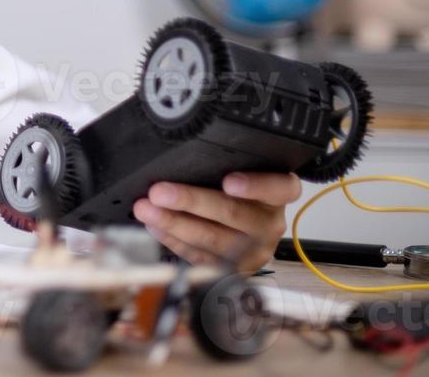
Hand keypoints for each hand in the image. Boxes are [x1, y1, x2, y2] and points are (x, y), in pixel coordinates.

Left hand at [132, 172, 300, 272]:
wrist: (248, 233)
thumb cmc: (238, 195)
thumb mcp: (239, 175)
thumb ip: (221, 168)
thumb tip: (178, 160)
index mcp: (277, 196)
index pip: (280, 188)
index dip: (256, 185)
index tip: (229, 182)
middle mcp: (270, 224)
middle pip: (233, 213)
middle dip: (191, 202)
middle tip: (159, 193)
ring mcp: (254, 250)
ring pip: (213, 238)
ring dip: (174, 223)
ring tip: (147, 210)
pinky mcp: (235, 269)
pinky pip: (201, 256)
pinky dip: (174, 240)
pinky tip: (155, 228)